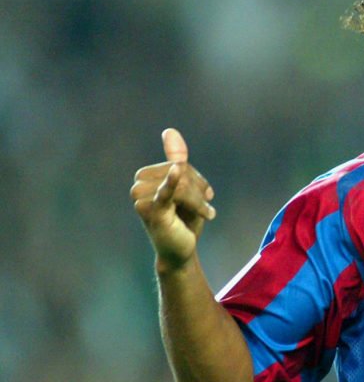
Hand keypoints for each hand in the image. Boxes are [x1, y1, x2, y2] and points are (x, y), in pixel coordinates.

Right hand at [131, 128, 216, 270]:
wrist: (181, 250)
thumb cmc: (181, 218)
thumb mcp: (184, 187)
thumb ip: (176, 159)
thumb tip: (169, 131)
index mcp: (143, 178)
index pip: (178, 164)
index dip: (196, 177)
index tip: (205, 194)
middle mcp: (137, 187)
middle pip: (181, 172)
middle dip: (199, 187)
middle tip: (208, 205)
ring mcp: (143, 200)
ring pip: (182, 184)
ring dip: (200, 199)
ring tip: (208, 213)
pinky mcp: (153, 213)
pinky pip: (165, 193)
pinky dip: (171, 182)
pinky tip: (177, 170)